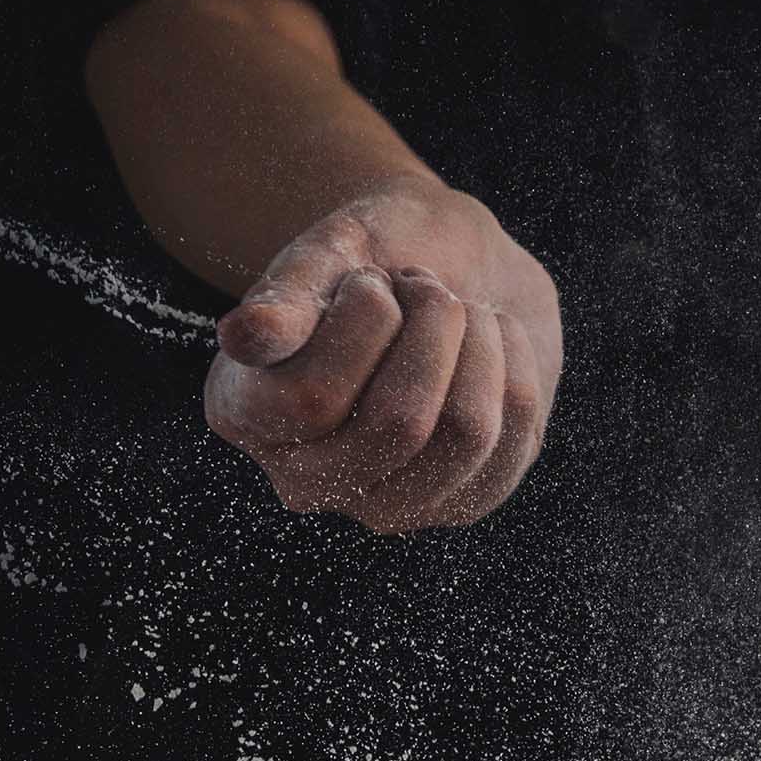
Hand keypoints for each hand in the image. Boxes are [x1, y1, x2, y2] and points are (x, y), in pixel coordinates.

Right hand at [205, 176, 562, 531]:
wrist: (447, 268)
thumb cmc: (374, 257)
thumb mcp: (328, 254)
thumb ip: (287, 295)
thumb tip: (246, 338)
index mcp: (246, 415)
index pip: (312, 398)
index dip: (365, 320)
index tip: (372, 280)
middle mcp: (306, 481)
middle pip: (400, 425)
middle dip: (433, 325)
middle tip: (426, 286)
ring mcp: (386, 506)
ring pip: (467, 432)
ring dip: (477, 343)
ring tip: (458, 311)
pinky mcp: (461, 504)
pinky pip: (514, 435)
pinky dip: (513, 364)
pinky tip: (488, 342)